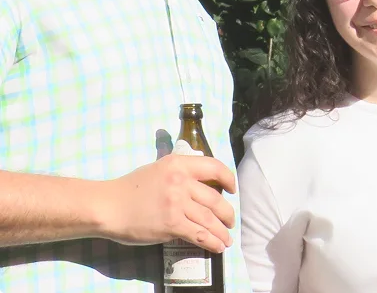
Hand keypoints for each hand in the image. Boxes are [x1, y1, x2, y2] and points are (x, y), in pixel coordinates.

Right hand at [99, 154, 235, 251]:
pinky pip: (198, 234)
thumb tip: (200, 183)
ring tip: (227, 239)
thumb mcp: (159, 169)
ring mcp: (177, 203)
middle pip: (215, 198)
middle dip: (228, 213)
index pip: (214, 167)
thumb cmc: (132, 188)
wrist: (110, 206)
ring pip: (209, 219)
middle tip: (231, 221)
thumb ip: (180, 172)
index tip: (232, 189)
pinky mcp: (171, 224)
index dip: (228, 178)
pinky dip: (211, 241)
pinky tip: (217, 246)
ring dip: (222, 231)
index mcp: (179, 164)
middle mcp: (181, 181)